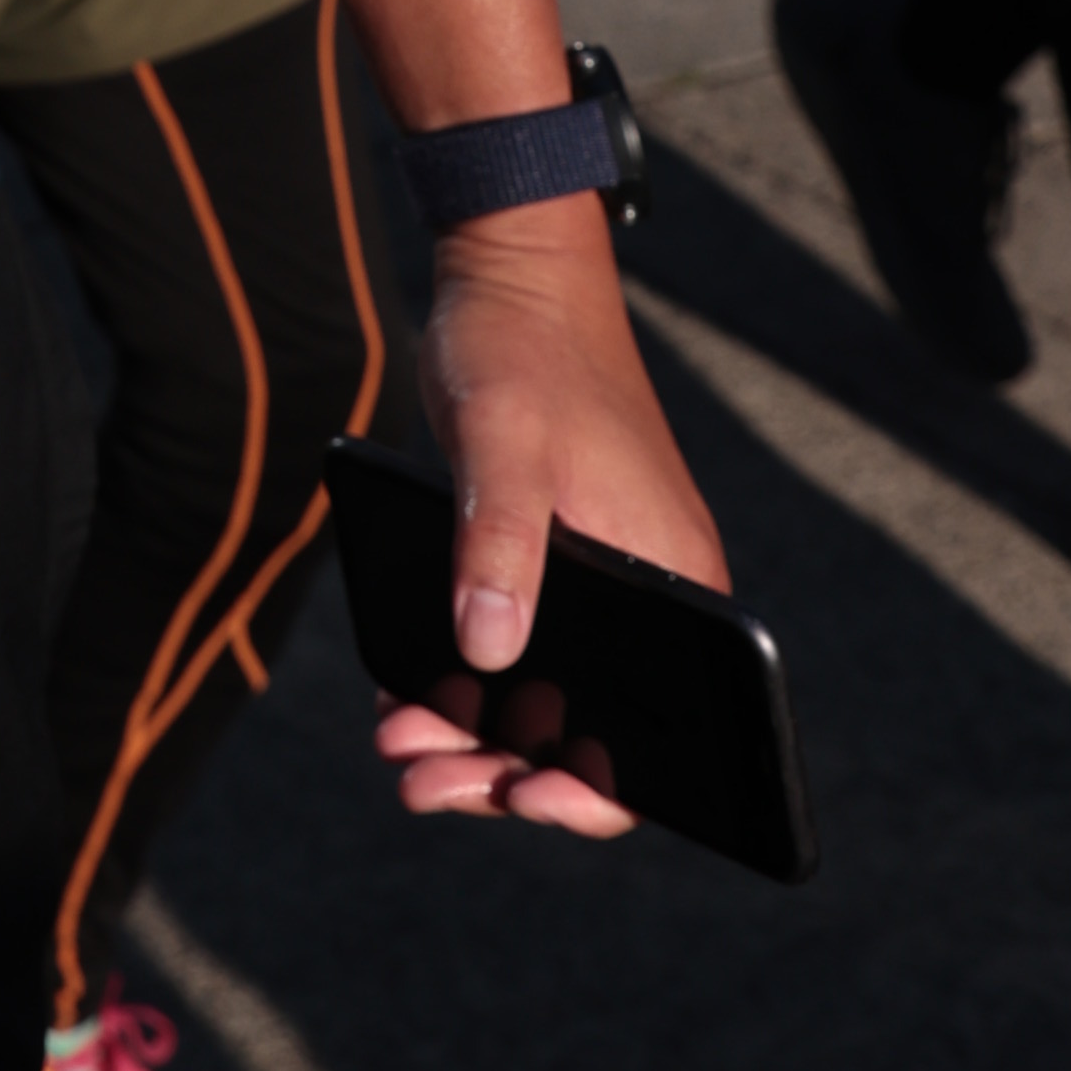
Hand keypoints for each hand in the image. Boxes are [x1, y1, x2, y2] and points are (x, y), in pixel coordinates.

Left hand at [375, 207, 722, 844]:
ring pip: (543, 698)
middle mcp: (648, 597)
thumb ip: (499, 544)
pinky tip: (404, 701)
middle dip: (505, 773)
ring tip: (398, 749)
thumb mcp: (503, 445)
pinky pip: (513, 650)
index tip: (522, 797)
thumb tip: (486, 658)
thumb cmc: (522, 349)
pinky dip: (461, 684)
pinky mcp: (547, 563)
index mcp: (672, 582)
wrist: (507, 273)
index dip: (596, 790)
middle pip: (590, 733)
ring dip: (472, 735)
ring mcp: (597, 584)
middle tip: (419, 783)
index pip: (659, 735)